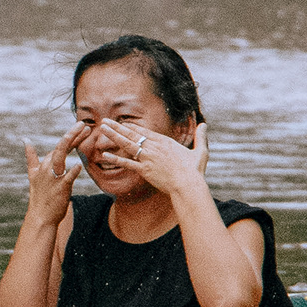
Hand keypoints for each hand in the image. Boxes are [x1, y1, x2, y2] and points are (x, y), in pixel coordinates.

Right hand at [23, 124, 86, 225]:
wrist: (40, 217)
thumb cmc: (40, 197)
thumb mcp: (33, 175)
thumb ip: (31, 157)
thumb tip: (25, 140)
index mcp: (42, 165)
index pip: (57, 147)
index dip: (69, 136)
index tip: (80, 126)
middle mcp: (46, 169)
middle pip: (60, 147)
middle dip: (71, 134)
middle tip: (83, 123)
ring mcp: (52, 178)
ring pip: (60, 156)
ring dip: (71, 142)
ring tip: (82, 132)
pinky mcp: (60, 188)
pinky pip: (67, 177)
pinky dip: (73, 171)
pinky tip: (79, 164)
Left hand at [88, 119, 208, 199]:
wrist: (188, 185)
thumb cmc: (195, 171)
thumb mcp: (200, 151)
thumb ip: (200, 137)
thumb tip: (205, 125)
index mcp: (165, 142)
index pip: (144, 131)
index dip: (131, 127)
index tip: (121, 123)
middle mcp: (154, 147)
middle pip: (132, 134)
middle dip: (117, 127)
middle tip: (104, 121)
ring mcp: (148, 158)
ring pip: (127, 144)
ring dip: (113, 136)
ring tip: (101, 129)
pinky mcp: (144, 170)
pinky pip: (127, 163)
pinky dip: (116, 158)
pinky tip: (105, 155)